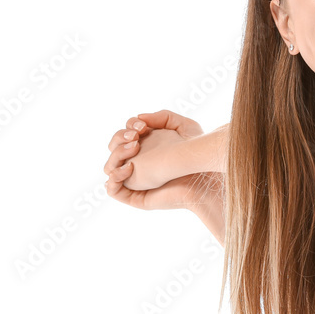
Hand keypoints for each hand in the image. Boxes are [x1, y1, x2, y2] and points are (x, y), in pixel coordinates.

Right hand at [104, 119, 222, 213]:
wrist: (205, 174)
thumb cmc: (199, 152)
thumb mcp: (183, 126)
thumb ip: (162, 116)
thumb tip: (139, 117)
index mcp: (146, 146)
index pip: (125, 134)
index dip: (129, 127)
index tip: (143, 126)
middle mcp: (138, 162)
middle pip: (113, 148)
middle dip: (120, 137)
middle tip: (137, 136)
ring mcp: (135, 180)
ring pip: (109, 166)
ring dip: (117, 154)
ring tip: (135, 148)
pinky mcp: (136, 196)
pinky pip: (112, 189)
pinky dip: (114, 177)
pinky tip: (130, 168)